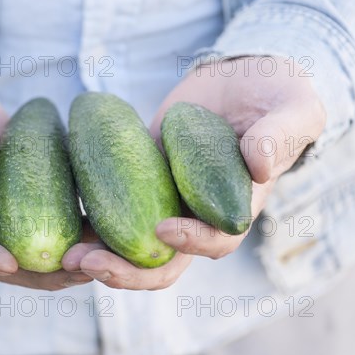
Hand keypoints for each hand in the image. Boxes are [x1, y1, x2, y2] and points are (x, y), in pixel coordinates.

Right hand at [0, 52, 91, 289]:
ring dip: (69, 252)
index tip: (8, 264)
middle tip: (78, 271)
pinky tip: (109, 223)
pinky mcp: (22, 177)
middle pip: (5, 255)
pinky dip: (77, 217)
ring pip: (34, 237)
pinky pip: (51, 202)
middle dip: (40, 271)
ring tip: (106, 256)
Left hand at [63, 56, 325, 289]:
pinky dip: (89, 222)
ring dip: (98, 256)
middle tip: (87, 264)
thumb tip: (259, 165)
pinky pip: (112, 209)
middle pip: (162, 262)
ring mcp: (162, 201)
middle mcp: (196, 215)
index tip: (164, 229)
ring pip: (130, 245)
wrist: (239, 83)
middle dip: (127, 271)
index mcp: (234, 208)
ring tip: (65, 256)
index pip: (215, 242)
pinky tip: (62, 221)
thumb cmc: (276, 99)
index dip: (192, 243)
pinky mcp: (137, 180)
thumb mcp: (292, 110)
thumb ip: (280, 135)